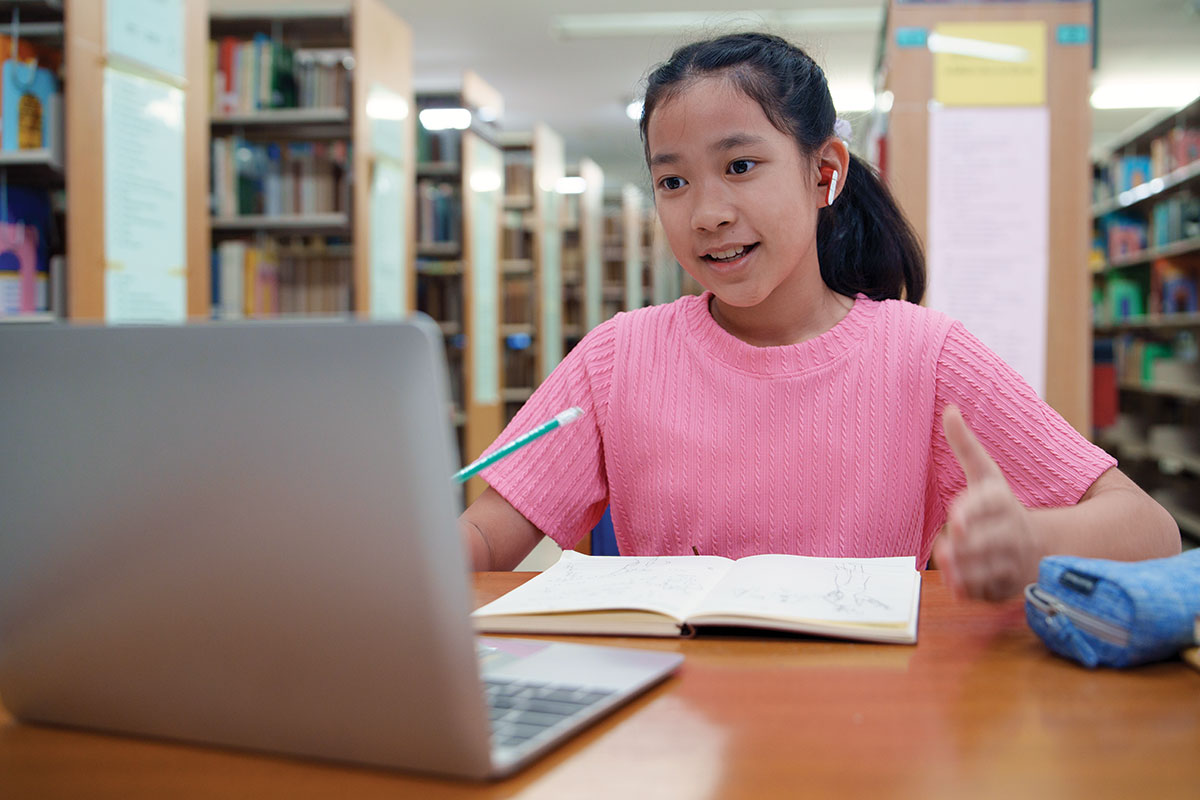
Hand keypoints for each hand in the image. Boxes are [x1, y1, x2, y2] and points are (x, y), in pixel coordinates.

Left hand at [932, 405, 1039, 601]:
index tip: (956, 520)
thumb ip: (966, 446)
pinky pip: (992, 593)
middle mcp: (1011, 532)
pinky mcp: (1008, 586)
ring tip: (947, 567)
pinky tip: (957, 589)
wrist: (1042, 545)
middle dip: (968, 546)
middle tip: (945, 548)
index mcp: (1003, 502)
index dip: (972, 513)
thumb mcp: (987, 475)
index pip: (990, 505)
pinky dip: (975, 593)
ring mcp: (1012, 561)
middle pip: (991, 541)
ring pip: (991, 569)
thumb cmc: (1001, 506)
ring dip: (968, 571)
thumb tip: (949, 408)